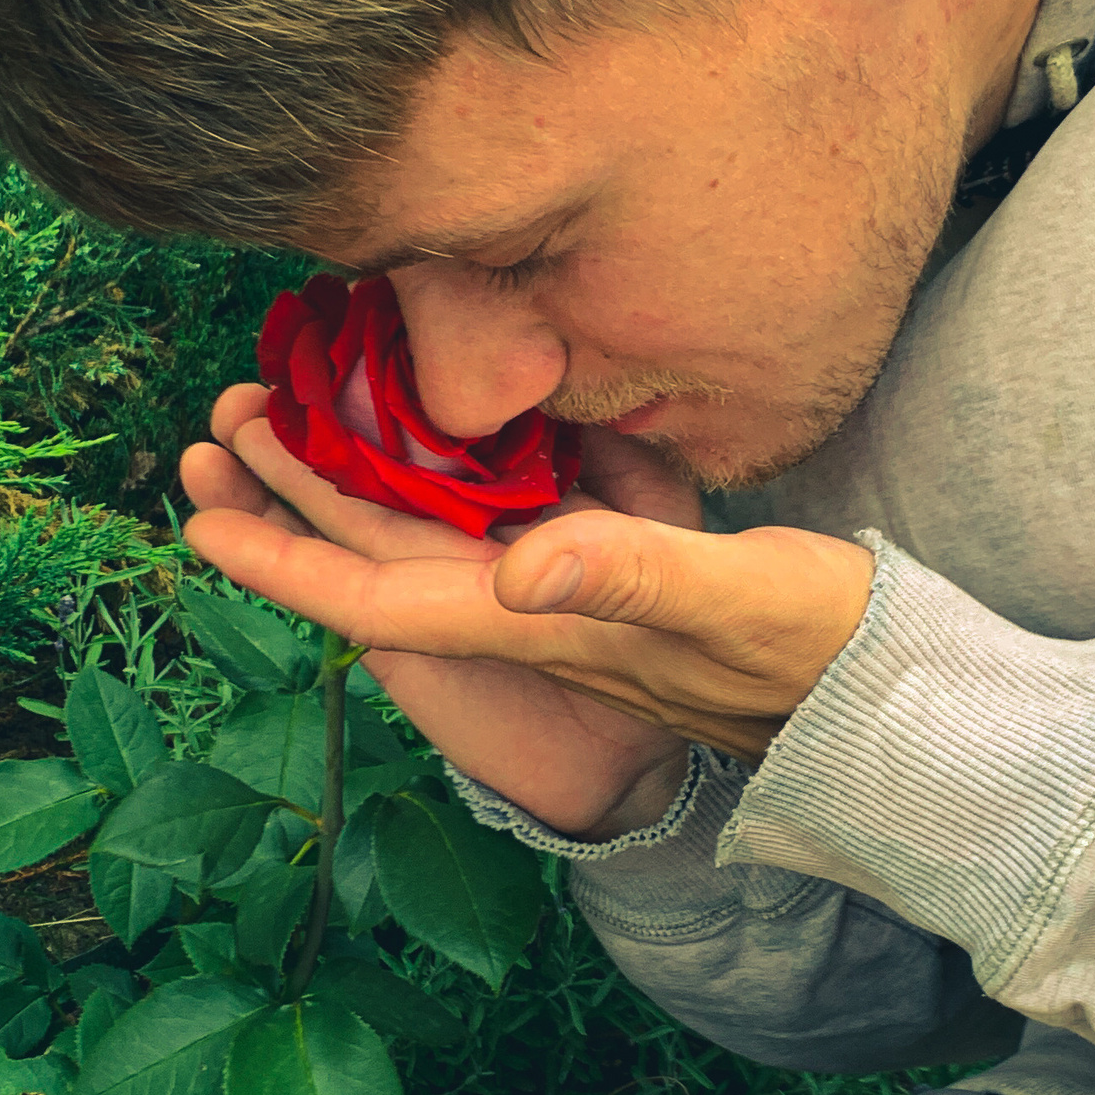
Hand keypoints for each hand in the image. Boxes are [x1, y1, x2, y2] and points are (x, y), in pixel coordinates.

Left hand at [178, 386, 874, 837]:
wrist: (892, 696)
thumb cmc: (820, 652)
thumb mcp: (734, 598)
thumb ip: (632, 578)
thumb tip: (518, 569)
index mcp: (541, 626)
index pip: (379, 603)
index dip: (286, 564)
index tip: (203, 521)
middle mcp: (536, 612)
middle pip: (383, 554)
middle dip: (295, 494)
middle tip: (219, 417)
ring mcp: (571, 594)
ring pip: (431, 529)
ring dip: (355, 471)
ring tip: (287, 398)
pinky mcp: (614, 568)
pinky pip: (503, 512)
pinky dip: (452, 458)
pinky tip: (435, 406)